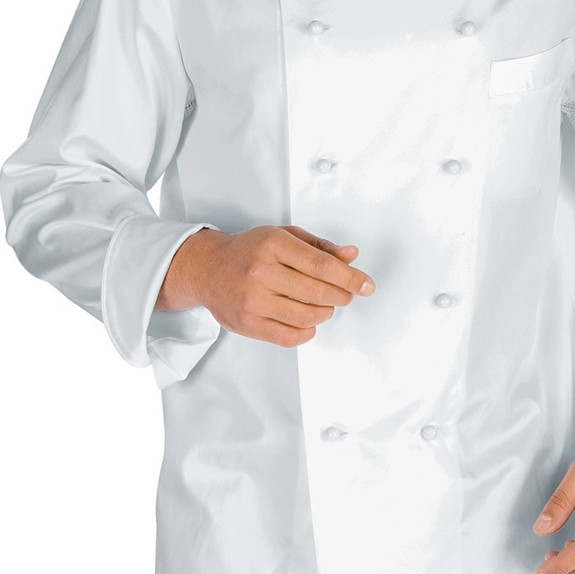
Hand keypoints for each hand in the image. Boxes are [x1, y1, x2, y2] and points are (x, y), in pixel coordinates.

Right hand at [156, 224, 375, 346]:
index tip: (367, 285)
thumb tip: (352, 256)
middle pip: (317, 292)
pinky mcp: (247, 324)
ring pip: (306, 316)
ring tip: (326, 305)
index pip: (322, 265)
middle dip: (341, 296)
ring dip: (326, 313)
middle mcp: (260, 272)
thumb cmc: (251, 251)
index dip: (350, 278)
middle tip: (347, 295)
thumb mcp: (285, 237)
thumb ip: (320, 247)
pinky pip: (289, 336)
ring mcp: (252, 300)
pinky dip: (307, 331)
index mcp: (273, 244)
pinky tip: (308, 320)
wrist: (207, 269)